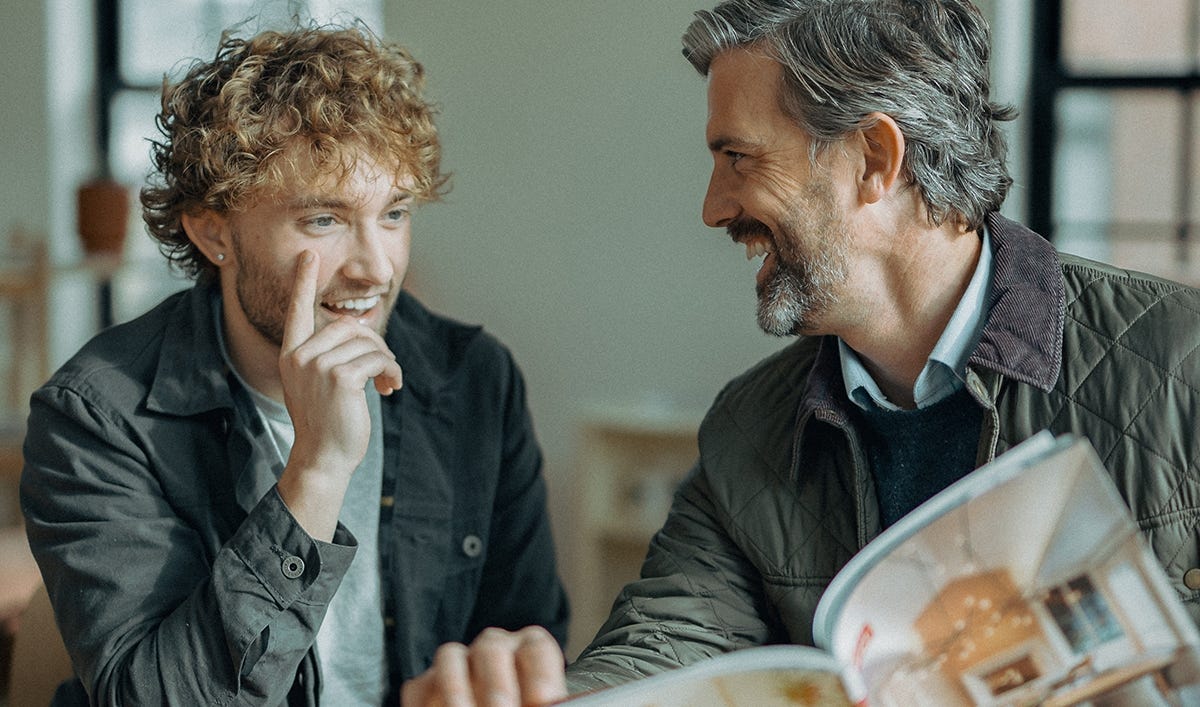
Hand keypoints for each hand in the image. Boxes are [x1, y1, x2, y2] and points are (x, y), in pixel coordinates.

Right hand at [276, 250, 403, 538]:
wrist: (323, 458)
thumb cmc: (327, 423)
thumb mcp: (319, 385)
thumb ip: (332, 356)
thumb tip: (362, 331)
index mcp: (292, 355)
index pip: (297, 311)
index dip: (303, 282)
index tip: (308, 254)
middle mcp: (301, 356)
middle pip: (349, 326)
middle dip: (374, 345)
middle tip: (384, 370)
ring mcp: (318, 366)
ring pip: (367, 342)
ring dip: (386, 361)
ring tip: (387, 383)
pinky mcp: (340, 378)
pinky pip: (378, 359)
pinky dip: (392, 372)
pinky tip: (390, 389)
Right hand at [401, 627, 566, 706]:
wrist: (490, 706)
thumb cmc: (522, 706)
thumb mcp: (536, 704)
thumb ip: (539, 704)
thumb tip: (543, 704)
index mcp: (529, 650)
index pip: (537, 649)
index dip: (541, 674)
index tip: (545, 700)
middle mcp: (493, 648)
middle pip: (492, 649)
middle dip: (497, 685)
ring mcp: (457, 661)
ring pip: (450, 658)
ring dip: (456, 691)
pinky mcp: (425, 684)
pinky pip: (420, 686)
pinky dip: (426, 704)